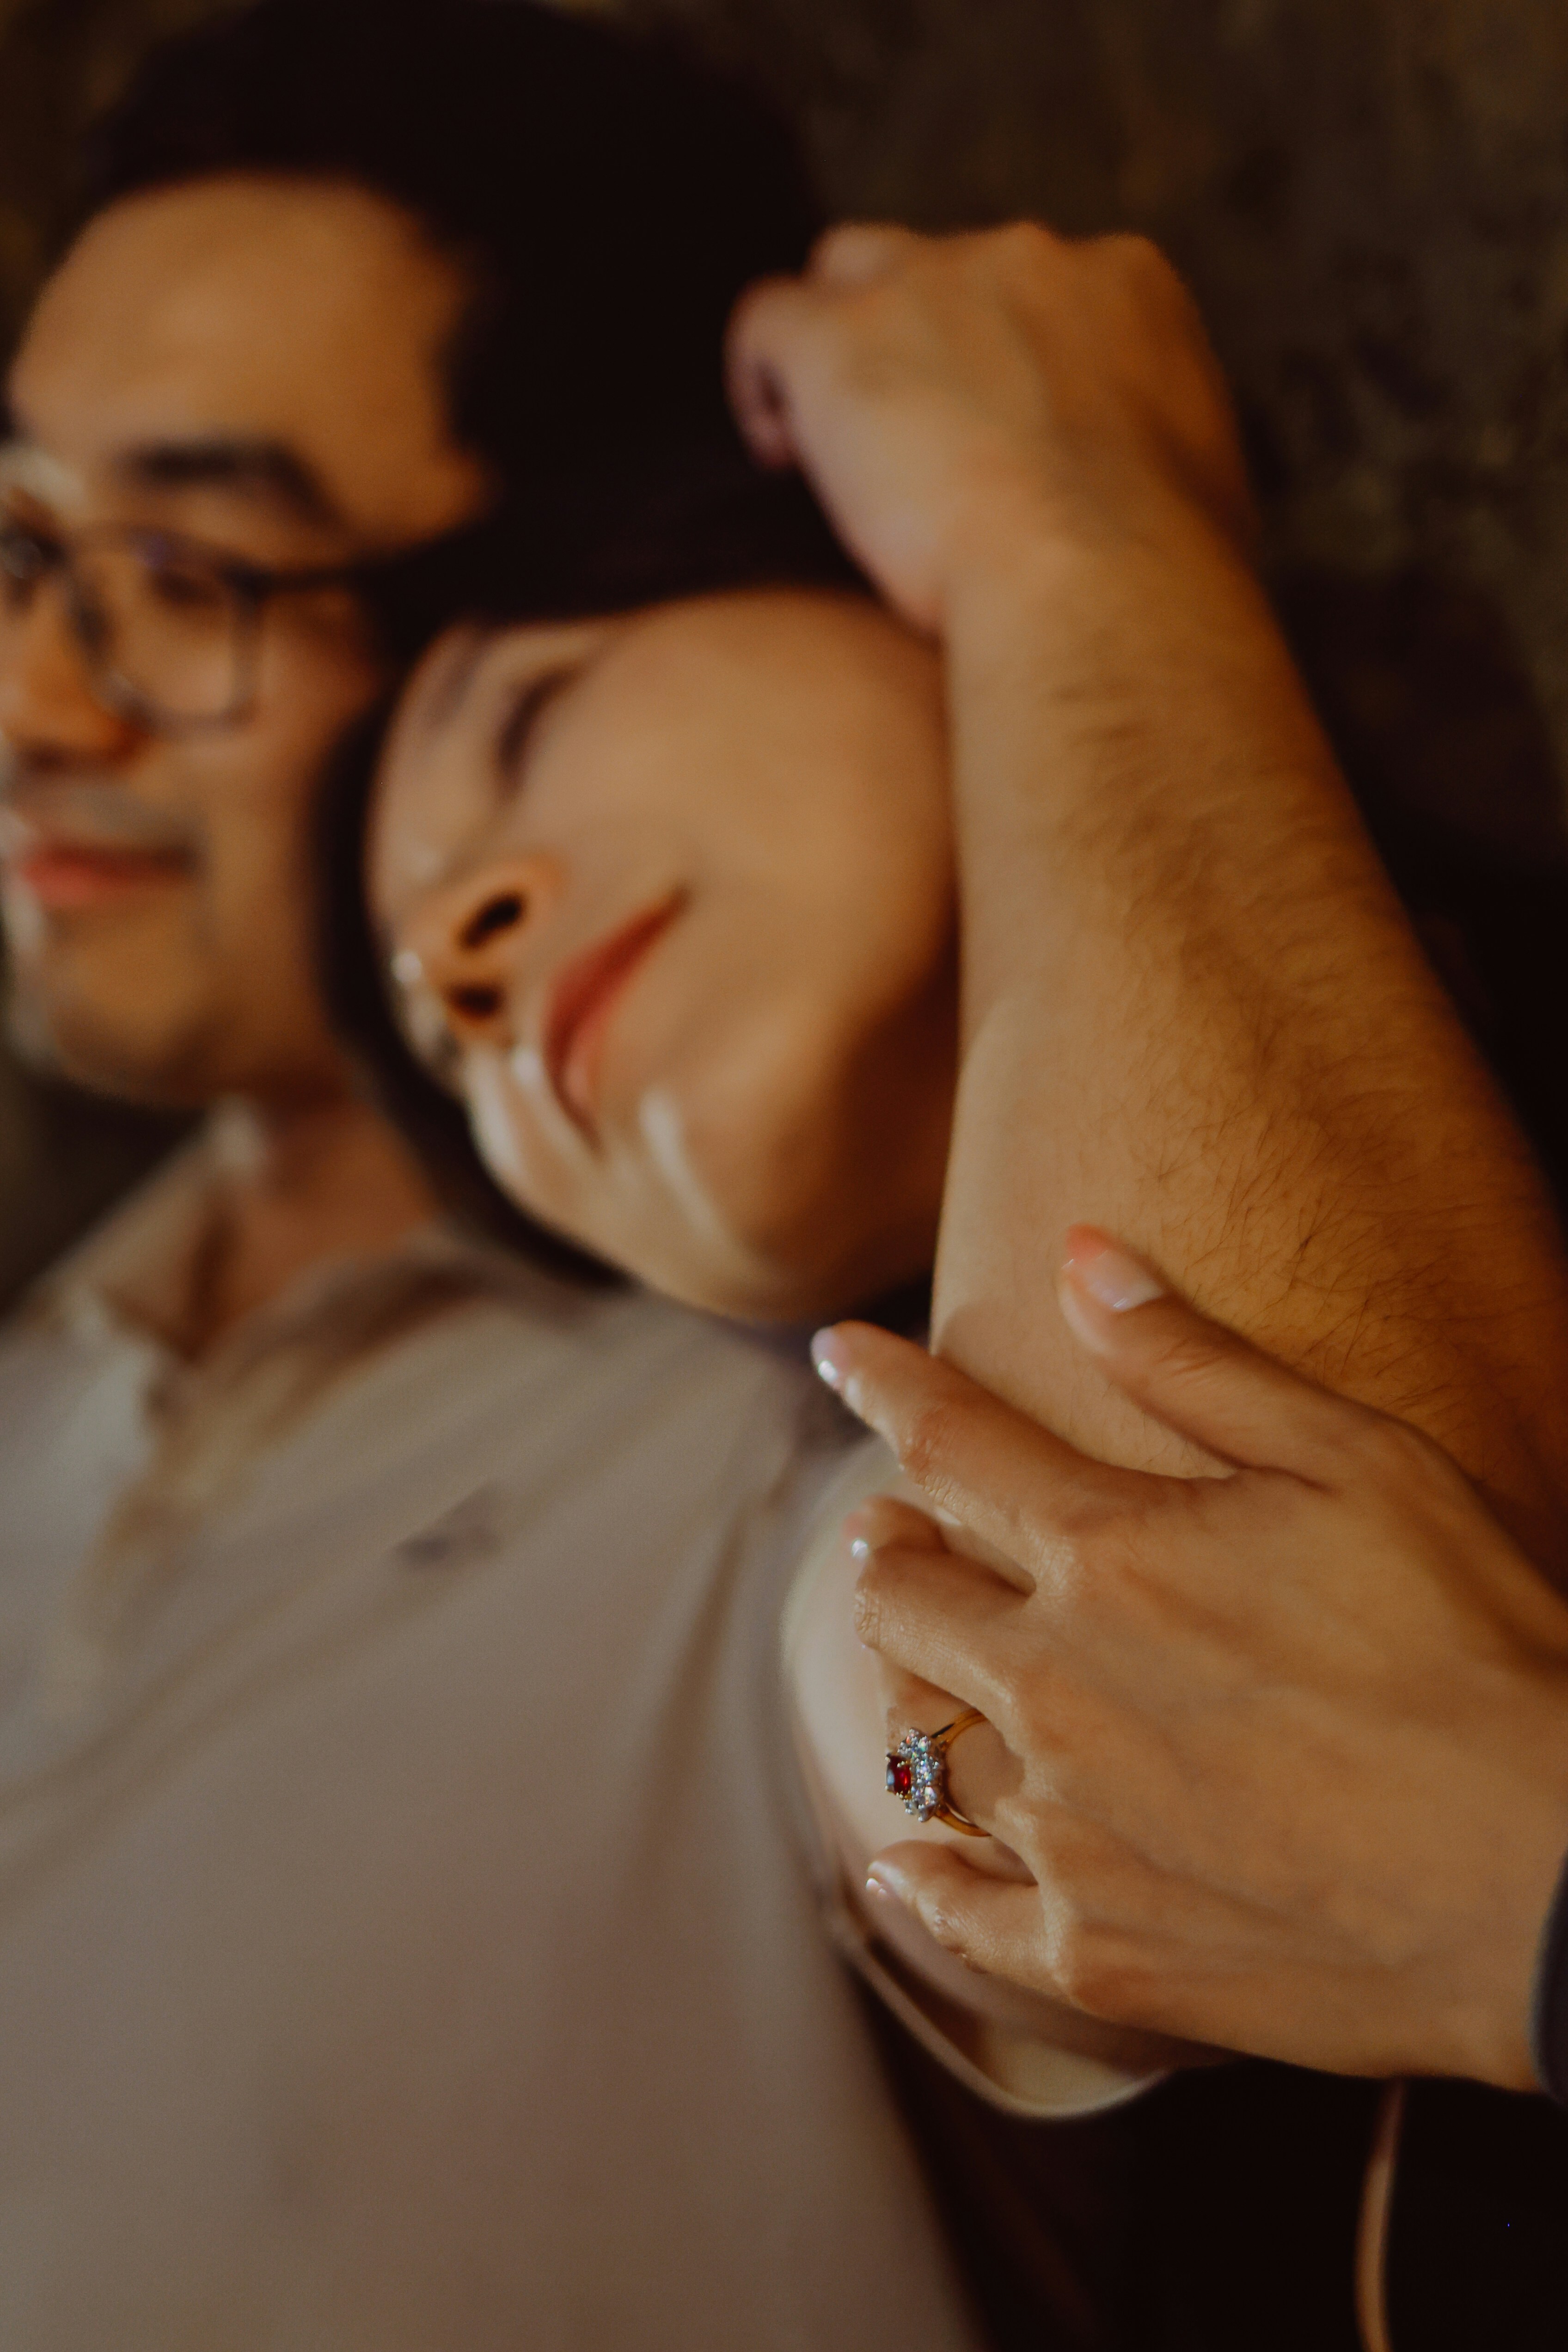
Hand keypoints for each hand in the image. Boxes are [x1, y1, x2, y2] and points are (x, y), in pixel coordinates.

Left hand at [726, 220, 1254, 632]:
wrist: (1093, 587)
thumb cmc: (1160, 575)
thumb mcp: (1200, 487)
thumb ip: (1159, 451)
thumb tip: (1153, 492)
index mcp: (1126, 284)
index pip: (1041, 287)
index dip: (1002, 356)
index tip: (988, 430)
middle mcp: (1026, 258)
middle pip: (943, 268)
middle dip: (920, 345)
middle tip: (909, 444)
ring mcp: (924, 285)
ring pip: (847, 271)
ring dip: (835, 341)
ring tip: (827, 441)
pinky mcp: (837, 339)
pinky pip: (766, 318)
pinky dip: (759, 375)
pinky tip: (772, 449)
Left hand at [812, 1229, 1567, 2088]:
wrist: (1545, 1882)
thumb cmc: (1471, 1648)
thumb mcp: (1356, 1461)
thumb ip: (1197, 1362)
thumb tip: (1080, 1256)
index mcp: (1111, 1558)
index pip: (952, 1443)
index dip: (882, 1385)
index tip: (836, 1351)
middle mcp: (1058, 1689)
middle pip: (909, 1600)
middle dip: (886, 1547)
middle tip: (881, 1531)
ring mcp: (1070, 1830)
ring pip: (923, 1746)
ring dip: (906, 1688)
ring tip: (909, 1664)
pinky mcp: (1100, 1953)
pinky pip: (966, 1918)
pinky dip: (923, 1887)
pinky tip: (900, 1870)